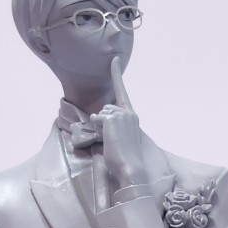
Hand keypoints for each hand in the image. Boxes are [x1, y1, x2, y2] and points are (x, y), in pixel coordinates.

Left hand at [93, 57, 144, 188]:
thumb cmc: (125, 158)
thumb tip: (99, 119)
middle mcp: (128, 112)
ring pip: (99, 115)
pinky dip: (98, 130)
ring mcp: (120, 114)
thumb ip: (114, 124)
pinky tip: (108, 139)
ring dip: (100, 128)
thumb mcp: (122, 136)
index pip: (122, 91)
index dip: (116, 74)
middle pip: (104, 109)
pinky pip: (96, 120)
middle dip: (102, 123)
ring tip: (111, 140)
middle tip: (112, 139)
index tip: (114, 59)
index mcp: (131, 116)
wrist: (131, 168)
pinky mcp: (111, 118)